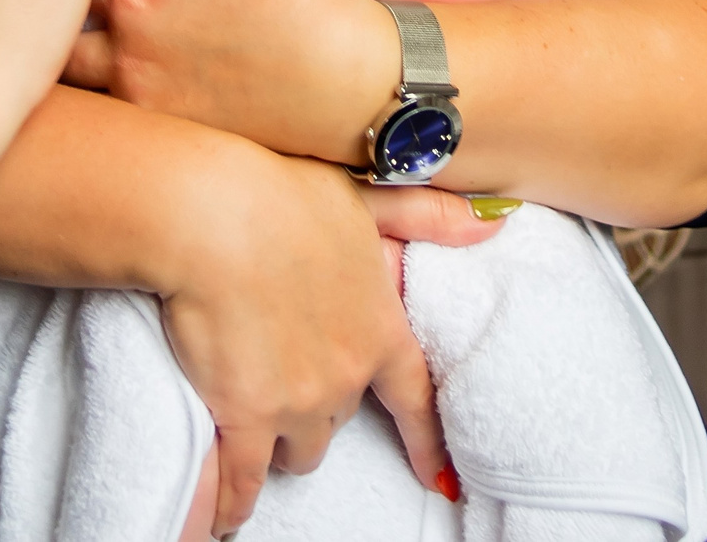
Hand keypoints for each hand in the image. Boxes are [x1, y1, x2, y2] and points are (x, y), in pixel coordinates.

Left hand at [64, 0, 394, 167]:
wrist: (352, 84)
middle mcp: (128, 57)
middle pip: (59, 34)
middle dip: (64, 12)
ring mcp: (146, 104)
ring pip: (79, 85)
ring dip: (83, 56)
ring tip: (102, 37)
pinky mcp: (170, 136)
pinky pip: (115, 117)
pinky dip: (116, 91)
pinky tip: (144, 73)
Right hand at [158, 151, 457, 533]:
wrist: (213, 216)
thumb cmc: (282, 197)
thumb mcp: (366, 200)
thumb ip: (429, 217)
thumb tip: (493, 224)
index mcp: (378, 328)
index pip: (414, 398)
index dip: (426, 440)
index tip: (440, 477)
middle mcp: (346, 374)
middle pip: (340, 419)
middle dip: (319, 408)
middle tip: (288, 383)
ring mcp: (297, 402)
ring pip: (298, 451)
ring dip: (280, 445)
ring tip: (254, 432)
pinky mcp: (244, 417)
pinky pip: (242, 482)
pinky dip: (232, 503)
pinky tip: (223, 517)